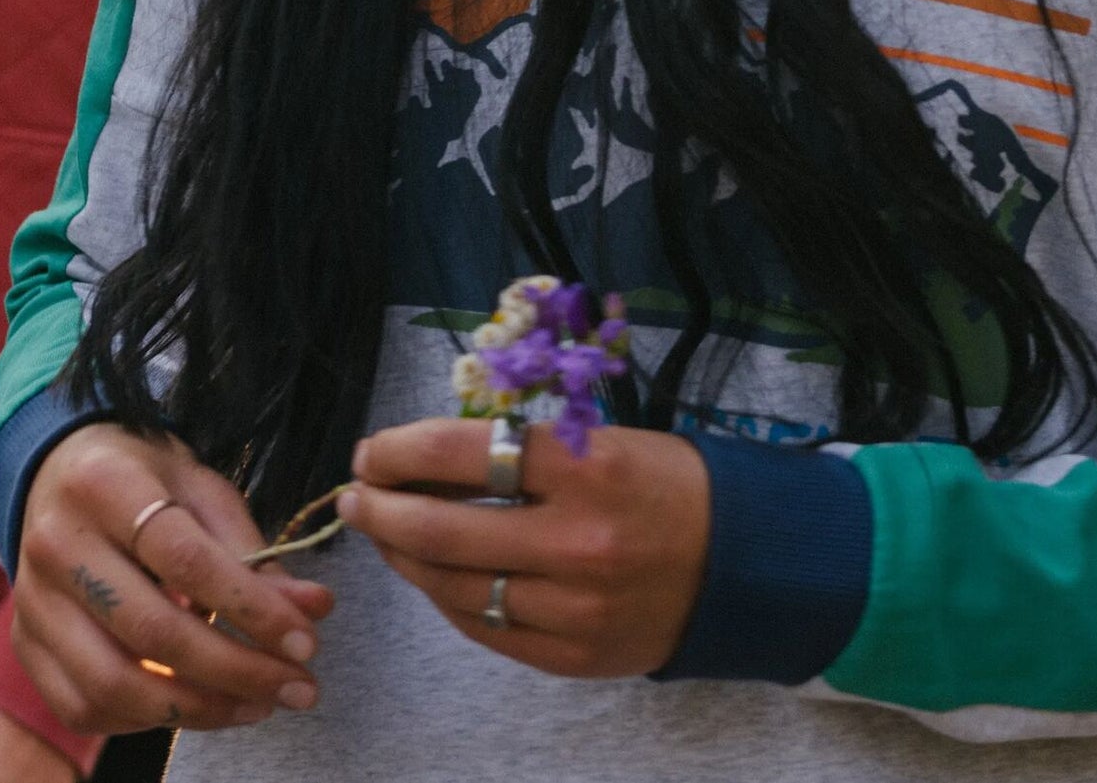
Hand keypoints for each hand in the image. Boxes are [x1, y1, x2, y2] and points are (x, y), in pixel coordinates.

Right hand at [13, 422, 333, 735]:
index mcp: (106, 485)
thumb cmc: (143, 478)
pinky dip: (145, 720)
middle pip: (152, 630)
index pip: (186, 560)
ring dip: (197, 709)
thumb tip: (314, 609)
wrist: (57, 473)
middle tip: (297, 688)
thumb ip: (251, 550)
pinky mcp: (25, 646)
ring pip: (114, 683)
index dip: (251, 608)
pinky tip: (196, 707)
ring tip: (257, 704)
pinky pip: (84, 706)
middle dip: (236, 670)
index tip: (306, 642)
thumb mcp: (200, 487)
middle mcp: (57, 544)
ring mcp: (32, 602)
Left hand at [338, 417, 708, 678]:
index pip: (464, 451)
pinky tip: (430, 575)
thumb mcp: (600, 439)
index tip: (373, 450)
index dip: (402, 450)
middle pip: (444, 528)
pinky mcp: (572, 656)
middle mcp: (576, 540)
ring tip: (384, 535)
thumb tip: (426, 456)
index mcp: (586, 466)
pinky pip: (485, 628)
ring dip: (405, 558)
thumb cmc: (663, 482)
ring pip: (455, 585)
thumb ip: (521, 450)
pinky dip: (447, 598)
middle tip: (356, 495)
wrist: (741, 562)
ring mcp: (573, 607)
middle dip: (382, 510)